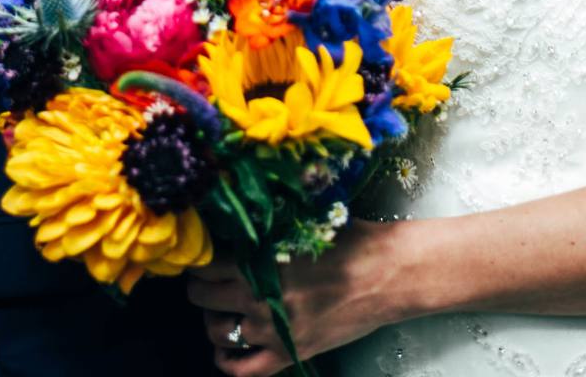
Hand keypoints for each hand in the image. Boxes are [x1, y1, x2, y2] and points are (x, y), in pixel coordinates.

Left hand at [188, 220, 406, 373]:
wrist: (384, 275)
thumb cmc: (347, 241)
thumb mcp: (299, 226)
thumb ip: (264, 233)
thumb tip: (234, 223)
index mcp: (258, 261)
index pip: (205, 265)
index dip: (201, 259)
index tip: (205, 255)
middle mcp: (257, 299)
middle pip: (202, 298)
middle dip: (201, 286)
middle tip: (209, 279)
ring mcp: (271, 332)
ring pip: (216, 332)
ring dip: (213, 319)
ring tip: (221, 308)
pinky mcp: (288, 355)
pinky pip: (243, 371)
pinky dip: (227, 362)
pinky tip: (227, 349)